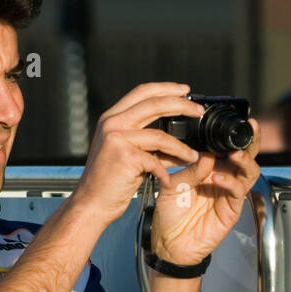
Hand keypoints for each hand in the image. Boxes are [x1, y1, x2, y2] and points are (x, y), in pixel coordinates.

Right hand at [70, 82, 204, 223]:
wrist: (92, 203)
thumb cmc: (112, 182)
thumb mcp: (131, 155)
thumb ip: (151, 144)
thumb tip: (180, 141)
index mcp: (112, 118)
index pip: (142, 92)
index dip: (166, 88)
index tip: (186, 91)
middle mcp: (112, 123)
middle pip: (154, 103)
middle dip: (182, 105)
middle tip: (199, 111)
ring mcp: (116, 138)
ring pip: (160, 135)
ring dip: (182, 148)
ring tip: (195, 156)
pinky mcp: (124, 156)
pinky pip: (156, 160)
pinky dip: (166, 171)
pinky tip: (169, 181)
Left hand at [148, 116, 261, 266]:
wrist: (169, 243)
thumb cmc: (170, 214)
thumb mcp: (173, 185)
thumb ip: (190, 170)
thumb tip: (207, 154)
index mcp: (209, 168)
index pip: (226, 146)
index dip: (232, 133)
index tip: (233, 119)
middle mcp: (223, 177)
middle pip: (246, 155)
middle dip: (250, 141)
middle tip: (250, 128)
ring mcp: (229, 193)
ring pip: (249, 171)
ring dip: (245, 160)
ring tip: (235, 154)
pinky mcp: (232, 209)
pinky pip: (239, 191)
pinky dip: (231, 182)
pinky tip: (218, 178)